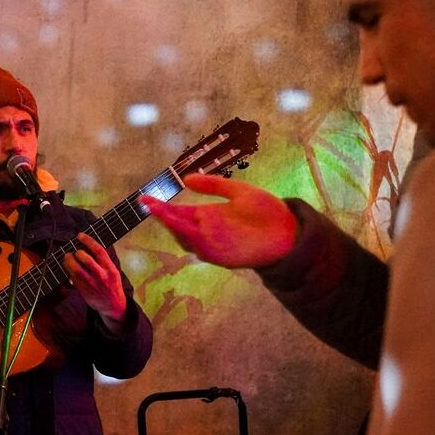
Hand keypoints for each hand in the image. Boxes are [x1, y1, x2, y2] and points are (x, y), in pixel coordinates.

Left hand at [63, 233, 126, 329]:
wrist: (113, 306)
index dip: (88, 240)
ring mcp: (92, 284)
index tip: (80, 235)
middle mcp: (102, 276)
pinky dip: (69, 272)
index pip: (99, 251)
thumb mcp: (112, 272)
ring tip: (67, 258)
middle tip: (74, 251)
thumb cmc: (112, 285)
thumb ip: (103, 261)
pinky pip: (73, 279)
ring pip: (77, 269)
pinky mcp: (84, 291)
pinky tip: (68, 268)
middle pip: (86, 259)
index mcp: (111, 269)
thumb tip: (87, 246)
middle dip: (77, 252)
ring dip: (69, 261)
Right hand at [142, 173, 298, 268]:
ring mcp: (213, 244)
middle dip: (161, 216)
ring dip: (170, 226)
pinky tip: (179, 225)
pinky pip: (199, 247)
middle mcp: (207, 232)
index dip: (162, 207)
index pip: (179, 213)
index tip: (146, 197)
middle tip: (148, 203)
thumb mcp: (238, 191)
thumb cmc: (266, 212)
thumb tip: (187, 178)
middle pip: (177, 226)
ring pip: (184, 237)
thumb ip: (214, 185)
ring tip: (158, 211)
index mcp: (208, 217)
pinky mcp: (221, 255)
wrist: (289, 232)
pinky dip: (187, 237)